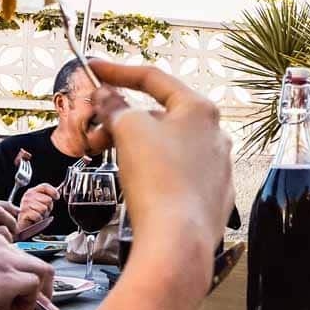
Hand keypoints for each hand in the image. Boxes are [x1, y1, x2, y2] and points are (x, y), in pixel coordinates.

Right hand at [0, 227, 53, 309]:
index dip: (17, 277)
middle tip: (26, 308)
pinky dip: (30, 303)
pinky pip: (35, 286)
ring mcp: (5, 258)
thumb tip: (3, 299)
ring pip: (42, 271)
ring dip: (37, 295)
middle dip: (35, 287)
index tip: (12, 296)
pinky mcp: (8, 276)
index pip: (13, 255)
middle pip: (32, 261)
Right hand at [16, 183, 57, 229]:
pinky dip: (39, 219)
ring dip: (43, 214)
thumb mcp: (44, 203)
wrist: (25, 225)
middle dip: (48, 207)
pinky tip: (34, 220)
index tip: (57, 197)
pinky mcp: (24, 213)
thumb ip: (49, 196)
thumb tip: (58, 191)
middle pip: (47, 199)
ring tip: (38, 215)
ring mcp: (25, 204)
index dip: (53, 192)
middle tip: (42, 211)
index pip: (44, 186)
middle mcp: (27, 196)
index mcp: (32, 191)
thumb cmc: (35, 213)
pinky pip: (38, 216)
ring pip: (44, 209)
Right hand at [83, 61, 233, 254]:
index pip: (154, 79)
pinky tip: (137, 186)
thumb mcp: (128, 130)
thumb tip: (106, 96)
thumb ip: (115, 106)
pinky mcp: (212, 195)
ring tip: (111, 161)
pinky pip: (178, 173)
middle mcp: (216, 134)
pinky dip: (154, 172)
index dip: (118, 72)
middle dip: (122, 121)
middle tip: (94, 134)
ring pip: (168, 146)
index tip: (93, 69)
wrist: (178, 239)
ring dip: (135, 147)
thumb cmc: (158, 179)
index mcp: (200, 110)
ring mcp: (217, 167)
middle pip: (160, 116)